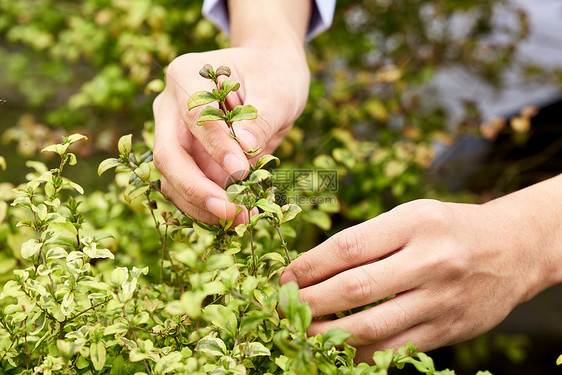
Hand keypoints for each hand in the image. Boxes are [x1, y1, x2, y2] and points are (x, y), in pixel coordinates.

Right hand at [152, 47, 308, 223]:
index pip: (194, 116)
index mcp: (186, 76)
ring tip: (241, 218)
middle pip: (168, 154)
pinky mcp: (188, 159)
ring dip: (202, 205)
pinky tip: (238, 215)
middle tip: (230, 211)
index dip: (215, 147)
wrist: (270, 77)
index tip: (241, 171)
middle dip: (196, 188)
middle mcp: (170, 107)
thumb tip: (245, 149)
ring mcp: (175, 135)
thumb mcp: (276, 91)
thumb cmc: (273, 76)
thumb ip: (260, 118)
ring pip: (172, 179)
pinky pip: (189, 188)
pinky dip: (209, 207)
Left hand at [280, 198, 554, 362]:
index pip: (348, 247)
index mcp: (414, 223)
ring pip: (372, 326)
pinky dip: (359, 354)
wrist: (512, 249)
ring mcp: (440, 299)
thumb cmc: (448, 228)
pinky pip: (394, 349)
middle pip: (355, 289)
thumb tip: (313, 268)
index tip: (285, 276)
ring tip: (300, 331)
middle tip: (281, 307)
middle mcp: (430, 260)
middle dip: (309, 302)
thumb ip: (368, 239)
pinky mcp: (448, 329)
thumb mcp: (411, 216)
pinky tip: (335, 350)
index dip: (309, 265)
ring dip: (327, 334)